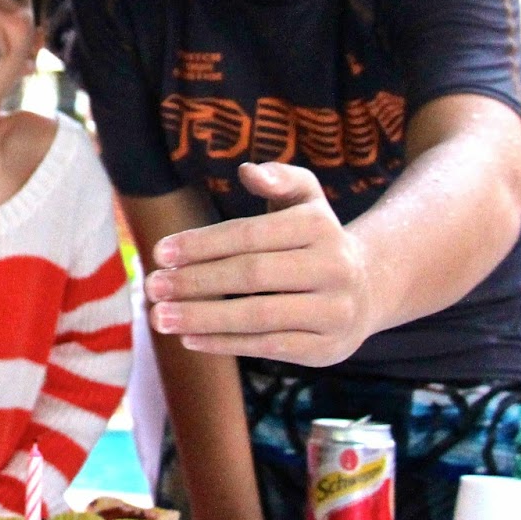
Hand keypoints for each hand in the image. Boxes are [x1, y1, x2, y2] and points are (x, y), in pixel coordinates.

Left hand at [143, 161, 372, 365]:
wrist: (369, 288)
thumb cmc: (314, 238)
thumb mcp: (305, 199)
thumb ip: (279, 178)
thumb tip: (247, 171)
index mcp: (319, 226)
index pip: (249, 235)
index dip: (202, 244)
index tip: (160, 253)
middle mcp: (333, 268)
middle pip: (252, 276)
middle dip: (195, 282)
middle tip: (151, 287)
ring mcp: (333, 312)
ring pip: (258, 316)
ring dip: (202, 318)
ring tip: (159, 317)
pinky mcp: (327, 349)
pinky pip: (268, 347)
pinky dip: (225, 344)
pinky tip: (189, 338)